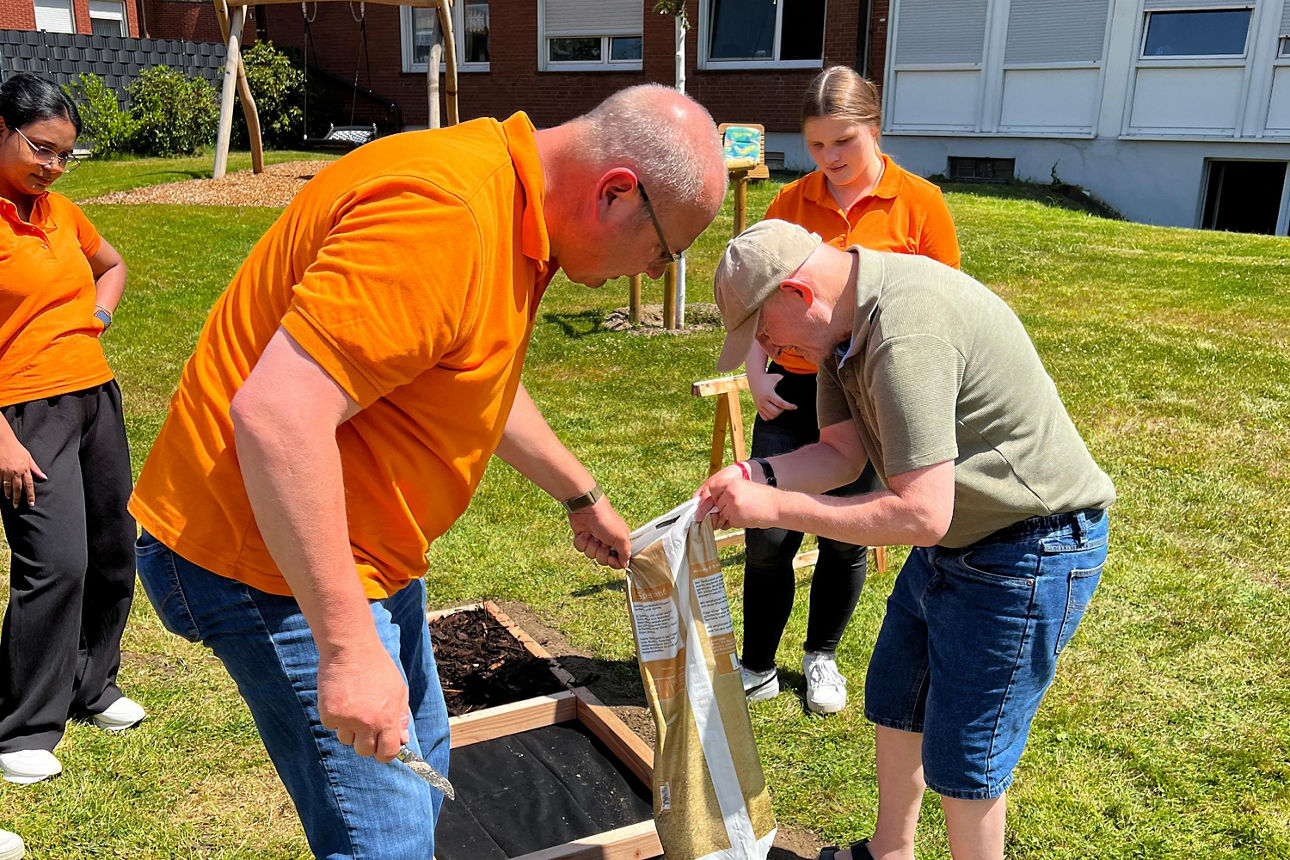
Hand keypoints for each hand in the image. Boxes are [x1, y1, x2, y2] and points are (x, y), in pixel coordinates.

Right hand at [0, 432, 44, 507]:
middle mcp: (15, 472)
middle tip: (17, 506)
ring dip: (9, 494)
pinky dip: (1, 487)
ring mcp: (5, 472)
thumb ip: (35, 469)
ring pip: (7, 487)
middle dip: (18, 499)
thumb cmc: (17, 449)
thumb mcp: (28, 457)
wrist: (3, 441)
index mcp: (25, 469)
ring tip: (10, 499)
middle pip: (17, 489)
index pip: (29, 485)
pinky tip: (2, 491)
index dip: (30, 495)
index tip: (31, 503)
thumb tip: (44, 477)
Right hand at [317, 644, 409, 761]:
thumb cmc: (377, 667)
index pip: (388, 752)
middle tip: (365, 725)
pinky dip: (336, 717)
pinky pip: (333, 727)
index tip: (382, 748)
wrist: (351, 649)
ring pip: (346, 740)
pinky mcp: (329, 714)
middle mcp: (367, 723)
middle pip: (364, 751)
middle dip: (366, 742)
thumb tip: (403, 740)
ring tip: (353, 704)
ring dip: (349, 729)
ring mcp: (347, 720)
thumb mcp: (398, 690)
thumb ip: (401, 716)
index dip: (385, 753)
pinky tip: (341, 698)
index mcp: (388, 718)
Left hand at [569, 494, 630, 568]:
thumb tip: (625, 564)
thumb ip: (625, 553)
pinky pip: (580, 548)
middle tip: (601, 542)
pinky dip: (581, 541)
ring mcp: (594, 541)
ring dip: (590, 545)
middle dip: (600, 552)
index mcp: (619, 542)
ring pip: (590, 555)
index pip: (618, 561)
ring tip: (593, 535)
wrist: (588, 509)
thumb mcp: (621, 538)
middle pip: (603, 560)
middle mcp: (607, 543)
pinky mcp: (583, 538)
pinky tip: (584, 533)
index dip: (613, 562)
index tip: (610, 557)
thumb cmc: (606, 521)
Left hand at [694, 463, 778, 528]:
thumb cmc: (764, 498)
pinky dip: (735, 522)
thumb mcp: (745, 487)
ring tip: (744, 511)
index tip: (715, 500)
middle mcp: (730, 493)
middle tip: (738, 508)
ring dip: (729, 516)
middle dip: (722, 508)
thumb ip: (729, 492)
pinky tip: (747, 516)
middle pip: (715, 503)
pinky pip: (728, 522)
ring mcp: (732, 506)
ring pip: (721, 514)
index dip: (712, 495)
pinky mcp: (735, 517)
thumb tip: (713, 504)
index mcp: (732, 482)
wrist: (778, 507)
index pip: (712, 487)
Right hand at [747, 370, 795, 421]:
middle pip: (776, 412)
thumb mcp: (777, 377)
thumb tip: (797, 382)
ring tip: (780, 408)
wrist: (755, 378)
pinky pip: (765, 418)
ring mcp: (760, 405)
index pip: (781, 403)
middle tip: (785, 406)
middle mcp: (763, 401)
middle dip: (782, 410)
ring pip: (771, 416)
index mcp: (769, 394)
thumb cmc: (768, 377)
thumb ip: (786, 380)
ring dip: (777, 414)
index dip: (789, 406)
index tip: (795, 407)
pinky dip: (771, 417)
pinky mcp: (757, 408)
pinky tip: (774, 411)